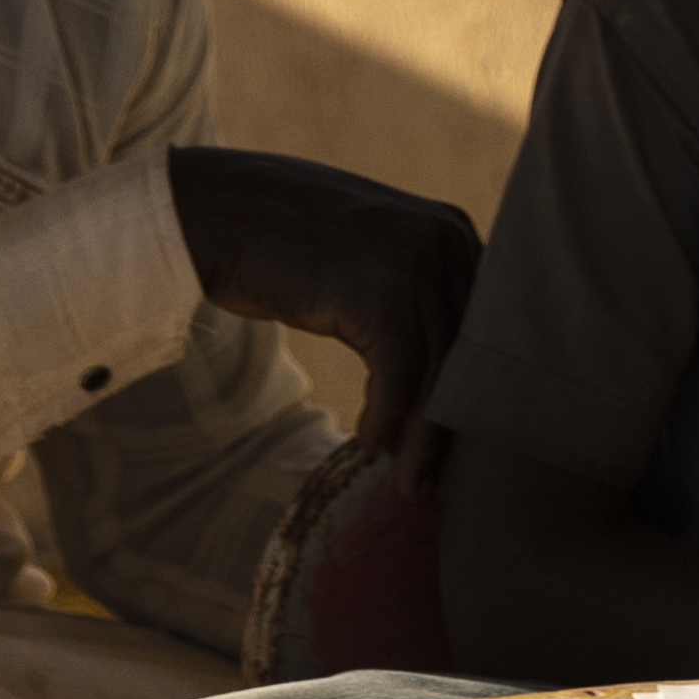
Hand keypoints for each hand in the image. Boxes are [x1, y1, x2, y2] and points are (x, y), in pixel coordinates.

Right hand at [163, 145, 480, 478]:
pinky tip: (370, 442)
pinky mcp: (378, 290)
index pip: (484, 327)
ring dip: (423, 438)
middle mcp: (448, 240)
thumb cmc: (284, 247)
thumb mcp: (367, 262)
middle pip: (468, 352)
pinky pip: (400, 372)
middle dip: (457, 425)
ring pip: (438, 371)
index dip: (474, 392)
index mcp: (454, 232)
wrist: (215, 213)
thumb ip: (411, 297)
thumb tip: (439, 375)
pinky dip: (388, 416)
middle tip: (446, 483)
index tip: (463, 449)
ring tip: (410, 484)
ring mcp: (416, 261)